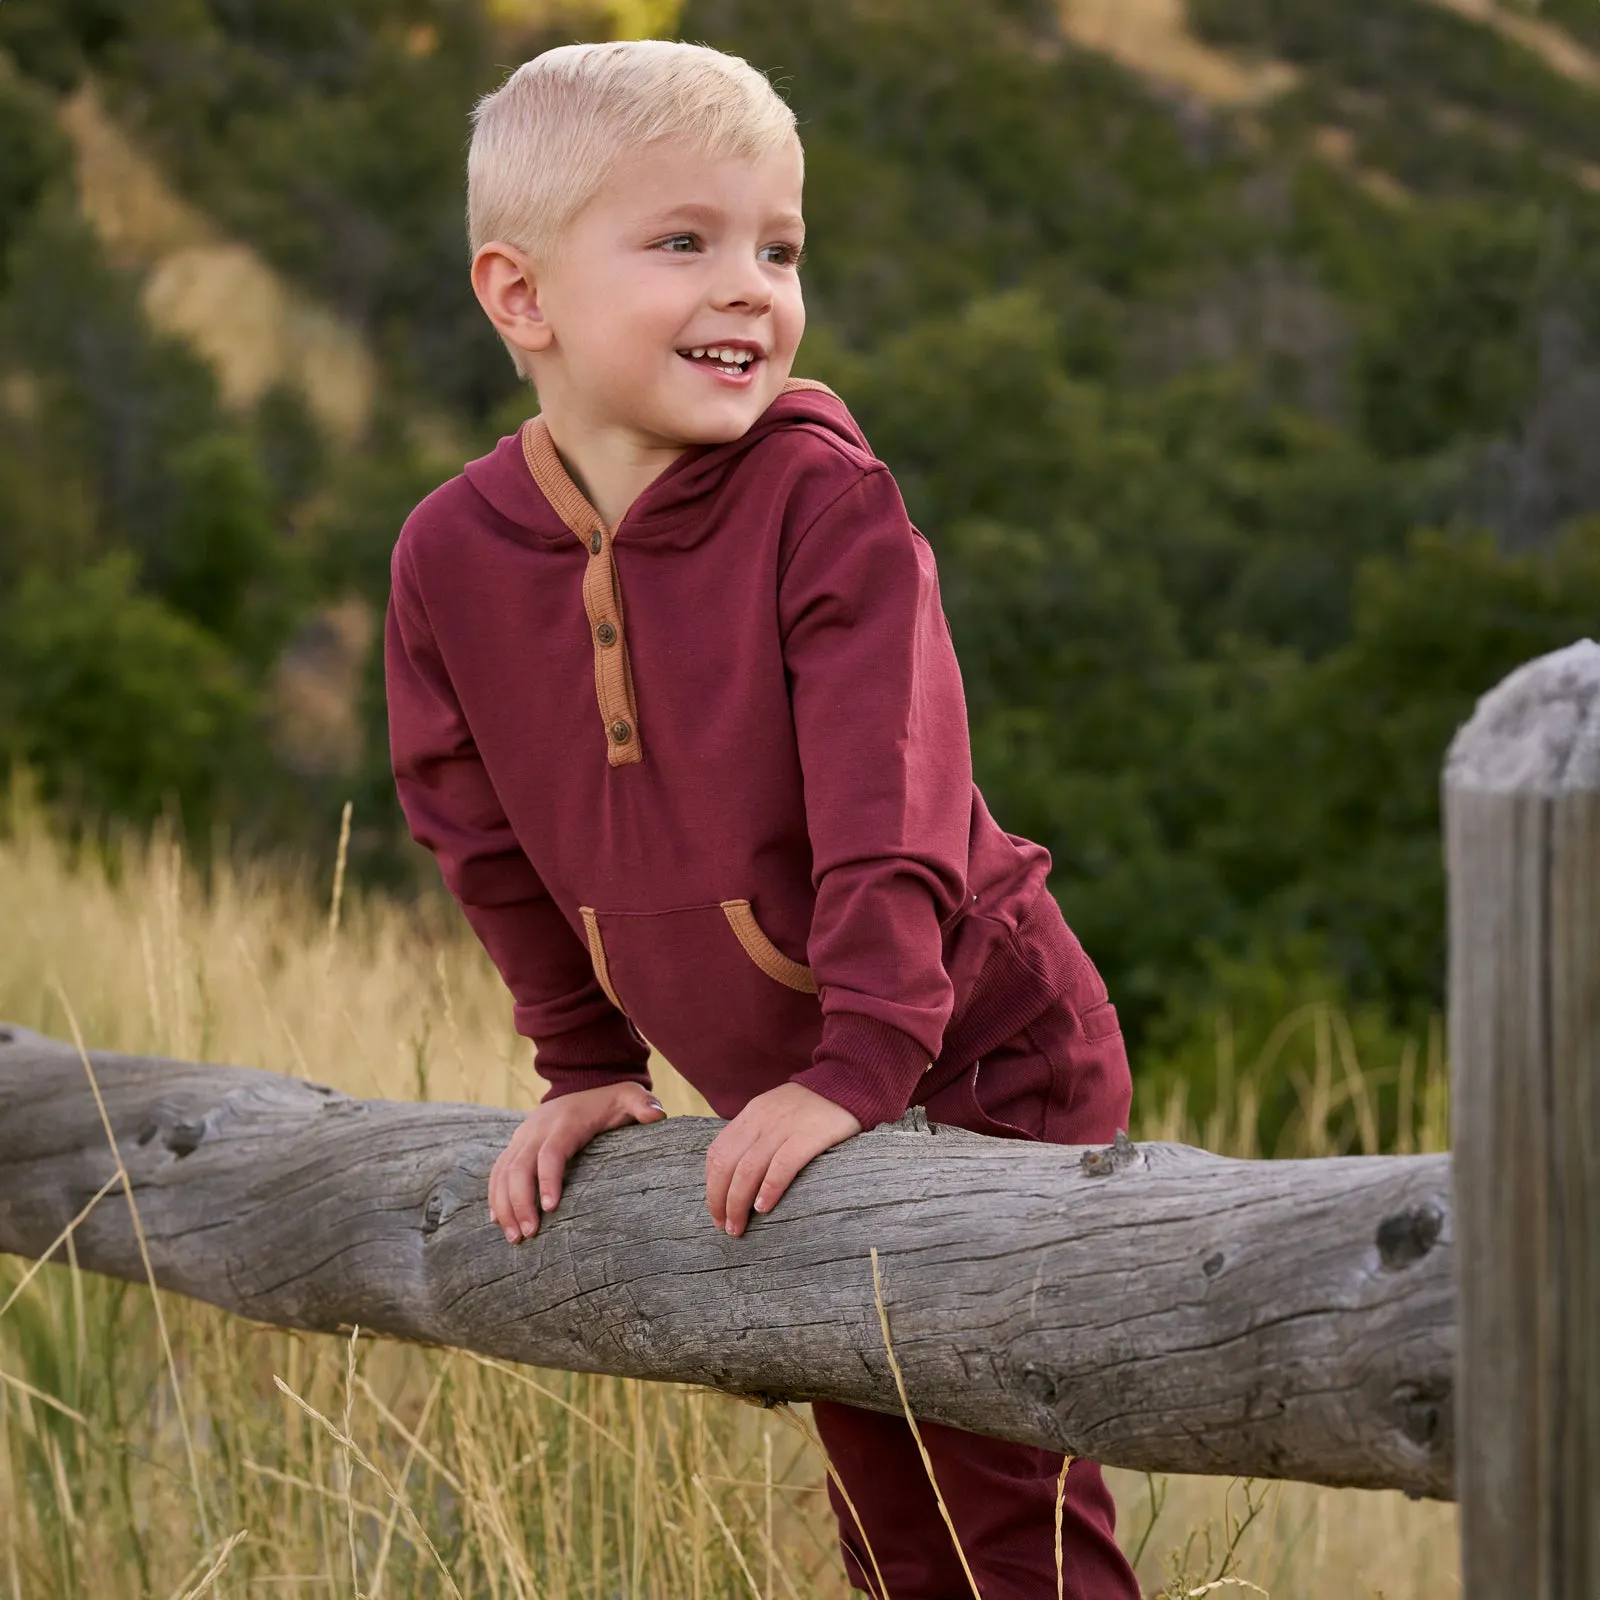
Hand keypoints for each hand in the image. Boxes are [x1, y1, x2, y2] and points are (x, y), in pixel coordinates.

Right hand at [488, 1082, 663, 1242]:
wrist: (583, 1084)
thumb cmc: (611, 1101)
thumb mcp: (631, 1096)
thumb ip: (643, 1105)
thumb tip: (656, 1116)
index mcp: (565, 1121)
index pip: (551, 1152)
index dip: (548, 1179)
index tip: (552, 1209)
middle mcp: (537, 1128)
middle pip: (519, 1166)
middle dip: (520, 1202)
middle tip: (529, 1234)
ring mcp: (523, 1136)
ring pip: (503, 1171)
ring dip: (505, 1205)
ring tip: (515, 1238)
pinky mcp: (516, 1145)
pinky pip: (498, 1171)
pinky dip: (495, 1195)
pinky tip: (498, 1222)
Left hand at [705, 1081, 861, 1238]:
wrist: (850, 1082)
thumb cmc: (813, 1106)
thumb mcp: (776, 1112)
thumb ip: (758, 1136)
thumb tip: (740, 1175)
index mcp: (752, 1114)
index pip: (717, 1152)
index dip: (711, 1185)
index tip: (716, 1210)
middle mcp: (762, 1120)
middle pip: (727, 1164)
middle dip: (719, 1200)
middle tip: (725, 1227)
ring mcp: (784, 1127)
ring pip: (748, 1169)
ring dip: (738, 1202)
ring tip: (738, 1227)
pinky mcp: (809, 1135)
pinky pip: (782, 1165)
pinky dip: (769, 1188)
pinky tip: (764, 1208)